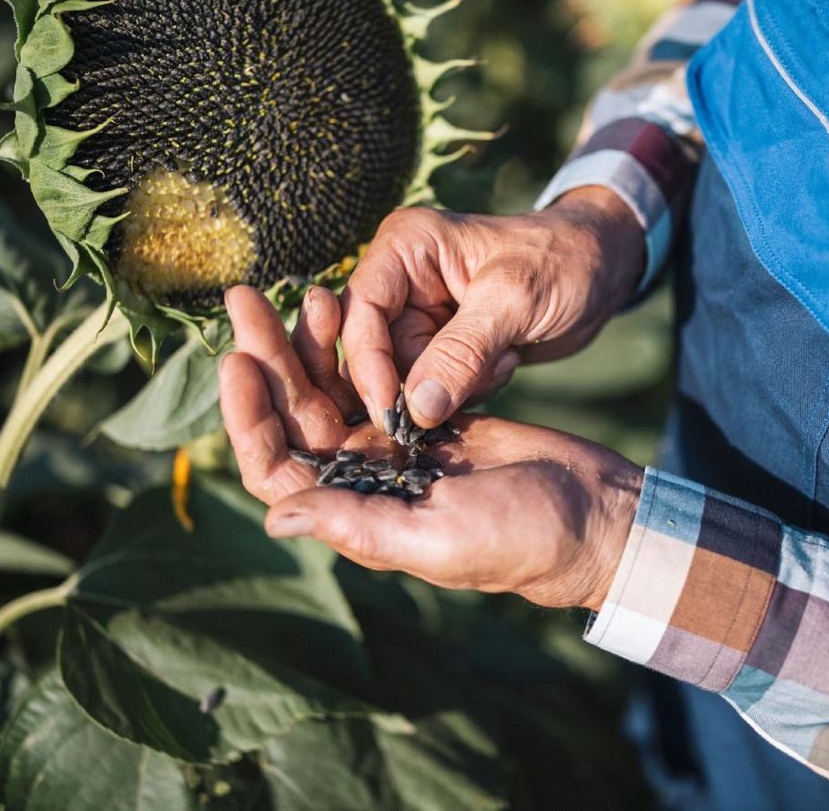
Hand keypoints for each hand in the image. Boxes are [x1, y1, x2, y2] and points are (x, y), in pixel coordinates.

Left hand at [219, 285, 641, 609]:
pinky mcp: (424, 417)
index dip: (248, 417)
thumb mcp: (438, 536)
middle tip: (245, 299)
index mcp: (355, 513)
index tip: (238, 361)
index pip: (276, 466)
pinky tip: (348, 303)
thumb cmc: (521, 537)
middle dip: (268, 358)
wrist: (589, 512)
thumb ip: (359, 524)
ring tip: (302, 290)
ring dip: (309, 343)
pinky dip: (356, 343)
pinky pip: (374, 374)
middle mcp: (363, 480)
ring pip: (331, 389)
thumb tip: (274, 518)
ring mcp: (393, 447)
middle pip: (295, 415)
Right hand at [340, 186, 644, 431]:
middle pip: (377, 353)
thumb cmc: (563, 262)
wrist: (603, 269)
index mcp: (405, 247)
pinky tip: (506, 361)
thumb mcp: (515, 301)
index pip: (360, 313)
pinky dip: (470, 389)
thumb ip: (462, 352)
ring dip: (456, 386)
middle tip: (482, 374)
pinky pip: (435, 389)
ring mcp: (421, 315)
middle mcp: (401, 280)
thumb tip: (415, 409)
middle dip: (425, 381)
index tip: (393, 414)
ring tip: (503, 357)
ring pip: (408, 379)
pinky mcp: (442, 347)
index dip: (368, 366)